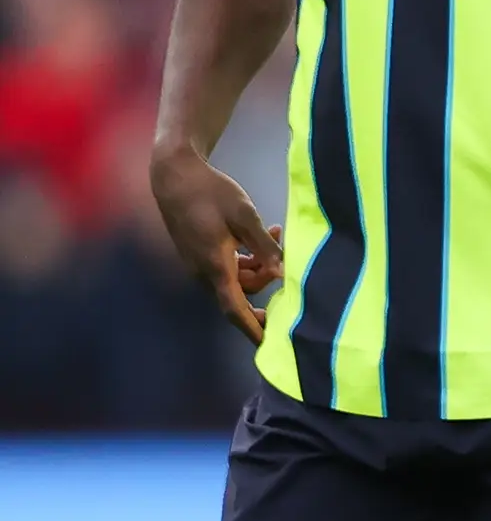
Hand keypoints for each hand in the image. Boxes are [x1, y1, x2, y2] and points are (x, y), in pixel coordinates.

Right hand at [149, 143, 278, 343]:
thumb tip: (282, 273)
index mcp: (214, 267)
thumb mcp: (245, 217)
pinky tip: (264, 234)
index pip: (234, 309)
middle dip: (267, 279)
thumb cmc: (210, 193)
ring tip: (275, 236)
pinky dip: (248, 255)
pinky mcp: (200, 251)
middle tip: (285, 256)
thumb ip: (265, 247)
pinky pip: (229, 264)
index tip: (269, 346)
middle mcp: (203, 270)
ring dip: (260, 263)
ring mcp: (199, 262)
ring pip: (238, 276)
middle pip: (242, 291)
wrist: (175, 175)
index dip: (252, 329)